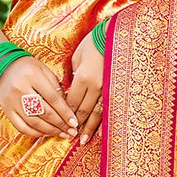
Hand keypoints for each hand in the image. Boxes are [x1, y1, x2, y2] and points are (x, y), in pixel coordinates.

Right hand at [0, 56, 77, 139]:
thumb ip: (56, 87)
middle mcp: (20, 88)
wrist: (4, 67)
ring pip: (34, 122)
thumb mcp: (45, 71)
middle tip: (72, 131)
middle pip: (44, 112)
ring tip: (62, 134)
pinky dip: (36, 133)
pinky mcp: (6, 110)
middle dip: (60, 124)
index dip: (65, 112)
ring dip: (50, 131)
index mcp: (32, 75)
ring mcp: (12, 101)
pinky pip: (22, 127)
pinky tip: (47, 133)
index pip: (53, 98)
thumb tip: (68, 109)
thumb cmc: (29, 68)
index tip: (74, 122)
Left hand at [67, 31, 103, 145]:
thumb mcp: (77, 58)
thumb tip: (69, 92)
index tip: (60, 122)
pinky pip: (108, 109)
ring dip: (89, 128)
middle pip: (83, 111)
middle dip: (75, 125)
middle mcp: (96, 86)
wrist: (114, 36)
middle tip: (69, 136)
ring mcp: (108, 89)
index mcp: (83, 78)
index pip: (71, 102)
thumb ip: (72, 78)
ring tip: (83, 140)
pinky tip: (100, 133)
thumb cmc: (92, 44)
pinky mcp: (116, 90)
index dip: (65, 114)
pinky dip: (103, 122)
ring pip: (96, 114)